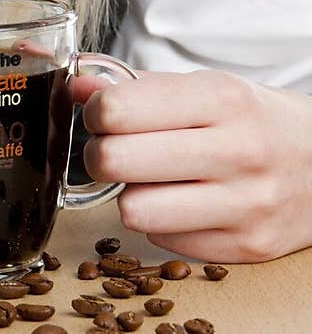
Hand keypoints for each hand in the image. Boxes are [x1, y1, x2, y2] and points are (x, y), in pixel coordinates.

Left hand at [69, 68, 311, 261]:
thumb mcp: (206, 88)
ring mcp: (246, 204)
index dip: (96, 114)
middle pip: (116, 161)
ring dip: (129, 197)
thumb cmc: (256, 121)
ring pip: (134, 211)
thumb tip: (77, 86)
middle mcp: (238, 150)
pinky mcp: (249, 247)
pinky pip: (164, 242)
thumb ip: (138, 87)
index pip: (119, 109)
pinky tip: (181, 205)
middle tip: (112, 152)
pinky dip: (161, 224)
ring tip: (147, 182)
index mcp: (222, 98)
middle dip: (100, 156)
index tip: (104, 116)